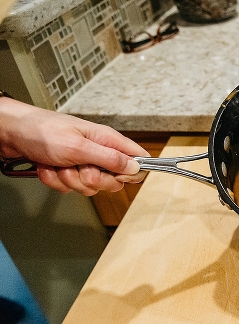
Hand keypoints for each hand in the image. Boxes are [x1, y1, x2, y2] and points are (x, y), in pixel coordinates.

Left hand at [0, 97, 148, 195]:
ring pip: (89, 187)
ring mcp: (83, 163)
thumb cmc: (42, 131)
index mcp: (107, 140)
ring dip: (69, 179)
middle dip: (92, 179)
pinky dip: (56, 180)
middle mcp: (98, 152)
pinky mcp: (68, 171)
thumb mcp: (79, 146)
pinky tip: (49, 166)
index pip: (137, 159)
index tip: (116, 175)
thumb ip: (109, 158)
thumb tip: (135, 167)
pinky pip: (70, 188)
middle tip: (80, 167)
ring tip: (59, 163)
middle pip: (113, 181)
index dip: (130, 173)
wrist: (11, 134)